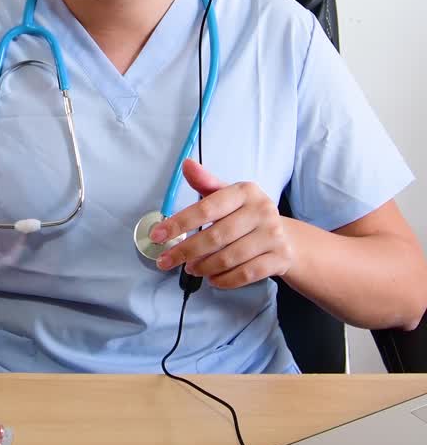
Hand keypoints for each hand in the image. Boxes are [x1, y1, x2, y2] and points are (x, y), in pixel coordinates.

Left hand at [149, 158, 293, 287]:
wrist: (286, 238)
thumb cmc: (247, 215)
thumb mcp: (228, 195)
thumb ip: (206, 183)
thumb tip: (186, 164)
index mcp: (245, 191)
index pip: (207, 207)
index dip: (179, 223)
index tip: (157, 235)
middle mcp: (262, 210)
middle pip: (215, 236)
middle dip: (185, 251)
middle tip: (166, 260)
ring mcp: (273, 235)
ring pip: (229, 258)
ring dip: (203, 267)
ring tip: (191, 268)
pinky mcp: (279, 258)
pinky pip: (246, 274)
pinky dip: (224, 280)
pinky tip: (212, 278)